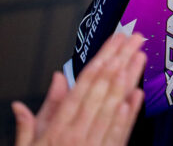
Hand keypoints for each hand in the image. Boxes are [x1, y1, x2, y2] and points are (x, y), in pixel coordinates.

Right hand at [11, 33, 144, 145]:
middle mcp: (76, 134)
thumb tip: (39, 91)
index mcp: (57, 128)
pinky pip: (118, 134)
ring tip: (139, 57)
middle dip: (119, 60)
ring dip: (129, 79)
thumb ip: (33, 119)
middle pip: (101, 89)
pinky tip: (135, 96)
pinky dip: (128, 115)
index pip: (82, 85)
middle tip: (133, 38)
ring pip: (113, 106)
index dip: (100, 59)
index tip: (113, 41)